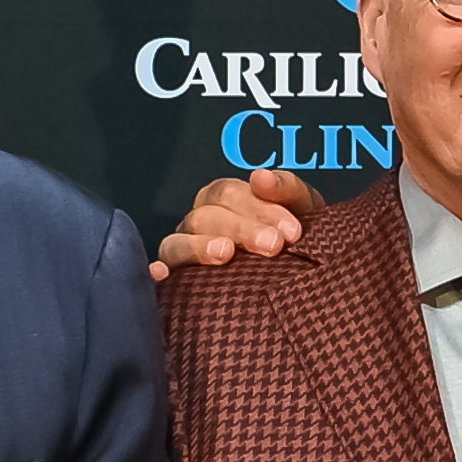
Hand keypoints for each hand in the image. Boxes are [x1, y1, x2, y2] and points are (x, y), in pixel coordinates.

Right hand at [146, 168, 325, 277]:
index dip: (261, 209)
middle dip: (242, 229)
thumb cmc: (294, 240)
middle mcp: (200, 223)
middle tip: (274, 246)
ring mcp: (183, 252)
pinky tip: (162, 274)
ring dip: (200, 246)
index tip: (292, 232)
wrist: (302, 280)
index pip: (231, 194)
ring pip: (178, 242)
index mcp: (225, 200)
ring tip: (225, 254)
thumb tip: (260, 176)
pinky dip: (158, 273)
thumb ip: (287, 189)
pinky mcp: (174, 284)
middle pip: (207, 216)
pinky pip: (161, 276)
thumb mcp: (302, 211)